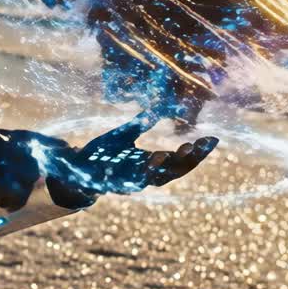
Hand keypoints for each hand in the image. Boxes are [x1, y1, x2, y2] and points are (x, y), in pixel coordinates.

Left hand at [60, 111, 218, 196]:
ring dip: (172, 164)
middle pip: (176, 171)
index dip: (198, 152)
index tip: (213, 138)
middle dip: (192, 158)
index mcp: (150, 165)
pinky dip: (147, 170)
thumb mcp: (124, 134)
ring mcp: (132, 182)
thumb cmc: (101, 154)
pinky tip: (155, 156)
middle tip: (206, 143)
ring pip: (158, 178)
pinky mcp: (116, 183)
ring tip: (186, 148)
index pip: (181, 161)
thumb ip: (142, 121)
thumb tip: (159, 105)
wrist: (74, 169)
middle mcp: (145, 176)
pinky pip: (134, 179)